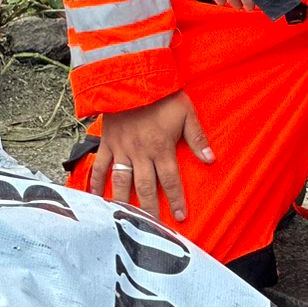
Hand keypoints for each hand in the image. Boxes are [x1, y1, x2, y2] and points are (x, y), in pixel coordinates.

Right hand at [88, 91, 214, 223]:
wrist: (131, 77)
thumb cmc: (162, 94)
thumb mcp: (186, 112)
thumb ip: (197, 137)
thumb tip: (210, 159)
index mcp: (161, 147)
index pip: (170, 180)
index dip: (176, 199)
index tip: (180, 217)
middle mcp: (140, 153)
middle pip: (146, 187)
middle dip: (151, 210)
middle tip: (154, 229)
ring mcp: (121, 149)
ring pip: (122, 182)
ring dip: (125, 202)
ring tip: (127, 220)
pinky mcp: (107, 143)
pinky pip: (100, 166)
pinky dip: (96, 182)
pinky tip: (97, 198)